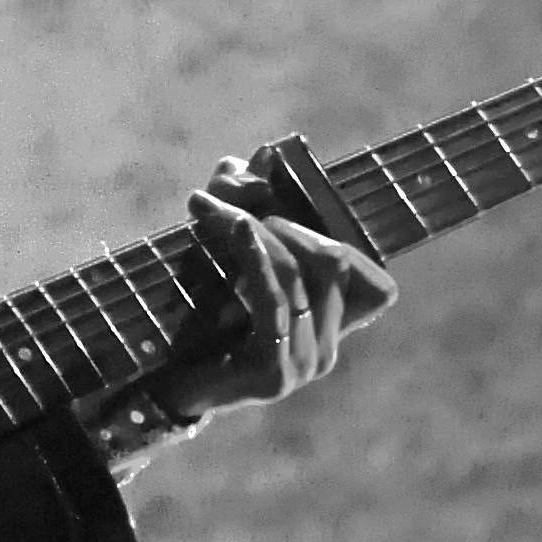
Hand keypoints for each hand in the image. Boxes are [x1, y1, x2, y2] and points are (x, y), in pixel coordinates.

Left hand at [150, 157, 397, 419]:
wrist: (164, 387)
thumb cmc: (199, 324)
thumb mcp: (233, 261)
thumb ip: (252, 210)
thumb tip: (263, 154)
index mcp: (332, 330)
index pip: (377, 284)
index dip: (340, 239)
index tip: (283, 212)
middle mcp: (329, 350)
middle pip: (335, 261)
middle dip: (287, 221)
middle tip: (236, 204)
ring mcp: (306, 364)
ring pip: (300, 274)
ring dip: (259, 232)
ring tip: (220, 211)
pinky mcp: (274, 372)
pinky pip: (274, 298)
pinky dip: (256, 255)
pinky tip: (238, 228)